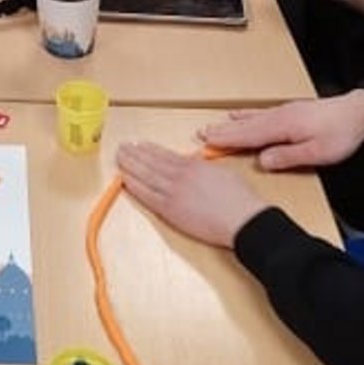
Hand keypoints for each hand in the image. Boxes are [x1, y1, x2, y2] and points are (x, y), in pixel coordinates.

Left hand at [114, 141, 268, 247]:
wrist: (243, 220)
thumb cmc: (240, 199)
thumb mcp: (222, 173)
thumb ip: (204, 168)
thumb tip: (195, 165)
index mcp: (193, 165)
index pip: (164, 154)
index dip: (149, 149)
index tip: (138, 144)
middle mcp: (180, 175)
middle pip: (151, 162)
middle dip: (134, 154)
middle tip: (122, 148)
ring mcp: (173, 192)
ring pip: (145, 176)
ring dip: (130, 166)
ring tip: (119, 159)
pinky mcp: (171, 210)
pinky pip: (147, 196)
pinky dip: (134, 187)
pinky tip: (125, 180)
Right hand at [199, 89, 363, 170]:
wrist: (360, 113)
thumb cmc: (341, 134)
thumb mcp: (317, 153)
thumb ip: (288, 156)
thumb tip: (263, 161)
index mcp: (282, 127)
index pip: (248, 135)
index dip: (226, 139)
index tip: (206, 142)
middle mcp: (278, 116)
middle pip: (244, 125)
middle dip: (222, 130)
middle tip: (200, 133)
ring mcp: (283, 111)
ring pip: (249, 118)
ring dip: (230, 123)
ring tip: (212, 126)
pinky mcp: (289, 110)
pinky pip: (259, 113)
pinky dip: (245, 115)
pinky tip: (239, 114)